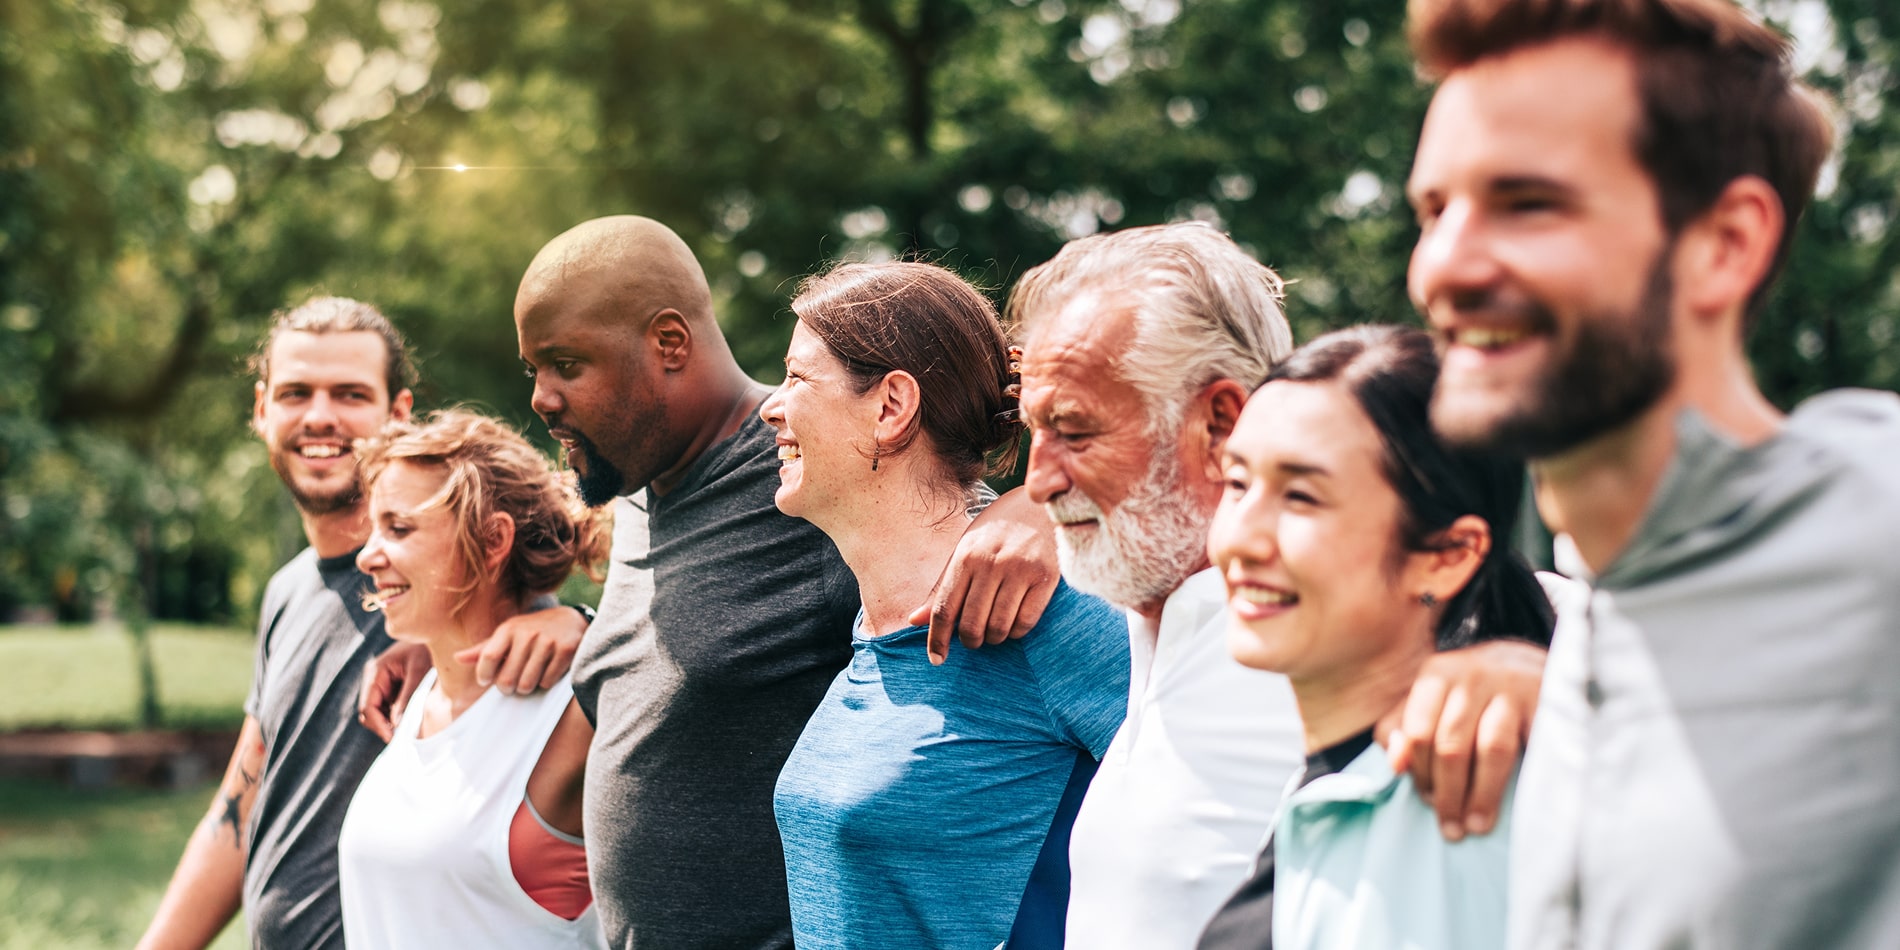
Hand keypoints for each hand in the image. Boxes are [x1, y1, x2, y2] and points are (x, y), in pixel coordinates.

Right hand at [357, 643, 431, 741]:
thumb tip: (396, 724)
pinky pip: (389, 708)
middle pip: (369, 713)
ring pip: (378, 713)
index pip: (367, 707)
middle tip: (405, 737)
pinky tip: (413, 717)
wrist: (437, 633)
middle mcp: (374, 678)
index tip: (394, 738)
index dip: (378, 725)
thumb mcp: (420, 672)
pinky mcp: (391, 687)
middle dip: (384, 726)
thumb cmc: (428, 648)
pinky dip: (398, 716)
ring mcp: (381, 683)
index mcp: (375, 671)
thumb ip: (408, 697)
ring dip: (391, 722)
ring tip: (412, 727)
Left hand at [454, 605, 589, 694]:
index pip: (487, 658)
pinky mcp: (566, 650)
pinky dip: (545, 683)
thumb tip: (457, 658)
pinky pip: (547, 682)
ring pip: (527, 684)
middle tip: (511, 685)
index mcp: (508, 629)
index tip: (486, 681)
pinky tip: (546, 672)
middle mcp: (527, 634)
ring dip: (526, 688)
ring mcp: (548, 642)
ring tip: (528, 679)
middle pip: (507, 678)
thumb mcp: (507, 635)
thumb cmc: (531, 632)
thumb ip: (484, 650)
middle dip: (507, 688)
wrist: (570, 620)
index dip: (484, 675)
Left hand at [908, 487, 1060, 664]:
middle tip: (973, 640)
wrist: (1041, 505)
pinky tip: (1014, 623)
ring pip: (999, 627)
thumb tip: (914, 621)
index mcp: (966, 556)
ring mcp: (1020, 570)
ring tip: (994, 631)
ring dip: (994, 638)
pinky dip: (1016, 632)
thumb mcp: (966, 550)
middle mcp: (991, 563)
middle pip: (971, 624)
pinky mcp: (1045, 578)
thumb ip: (943, 586)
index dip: (937, 639)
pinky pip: (1025, 623)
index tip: (936, 659)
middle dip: (970, 641)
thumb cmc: (997, 531)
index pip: (944, 608)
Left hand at [1379, 638, 1546, 840]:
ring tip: (1478, 826)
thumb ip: (1401, 730)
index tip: (1427, 802)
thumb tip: (1395, 765)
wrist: (1528, 663)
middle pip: (1451, 743)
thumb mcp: (1429, 702)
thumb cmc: (1470, 694)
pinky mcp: (1546, 703)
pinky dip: (1524, 779)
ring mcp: (1511, 688)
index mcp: (1436, 675)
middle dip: (1449, 792)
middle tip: (1452, 828)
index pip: (1418, 732)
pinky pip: (1533, 749)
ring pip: (1491, 748)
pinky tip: (1518, 806)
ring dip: (1483, 793)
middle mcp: (1471, 676)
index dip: (1421, 773)